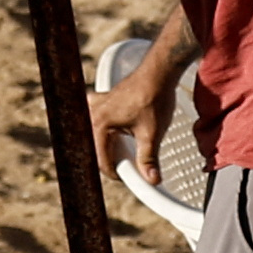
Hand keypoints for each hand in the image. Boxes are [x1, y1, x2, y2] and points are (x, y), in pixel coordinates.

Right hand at [88, 62, 171, 177]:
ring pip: (95, 135)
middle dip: (112, 160)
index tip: (132, 178)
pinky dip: (104, 130)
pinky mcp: (102, 99)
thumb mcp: (151, 133)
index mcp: (100, 124)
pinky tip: (114, 132)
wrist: (159, 72)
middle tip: (129, 166)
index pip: (102, 160)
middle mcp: (93, 114)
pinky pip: (96, 120)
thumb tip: (152, 179)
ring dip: (107, 146)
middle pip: (97, 149)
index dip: (118, 174)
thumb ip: (149, 159)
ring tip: (123, 152)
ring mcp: (96, 105)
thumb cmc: (154, 98)